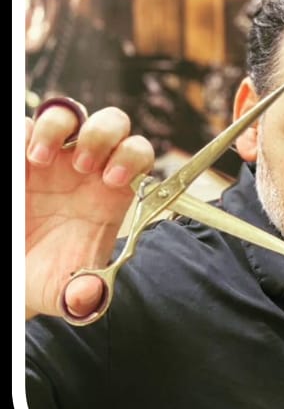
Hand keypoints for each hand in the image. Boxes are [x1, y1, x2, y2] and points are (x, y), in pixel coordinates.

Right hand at [25, 101, 153, 319]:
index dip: (131, 157)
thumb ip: (84, 294)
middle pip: (111, 122)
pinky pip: (22, 124)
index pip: (138, 154)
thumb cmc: (50, 278)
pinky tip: (19, 162)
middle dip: (101, 135)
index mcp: (112, 192)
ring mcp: (52, 158)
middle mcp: (87, 168)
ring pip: (66, 113)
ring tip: (39, 159)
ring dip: (57, 126)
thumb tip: (91, 295)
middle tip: (83, 166)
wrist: (20, 275)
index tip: (111, 180)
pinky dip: (22, 132)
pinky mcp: (20, 157)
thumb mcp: (66, 292)